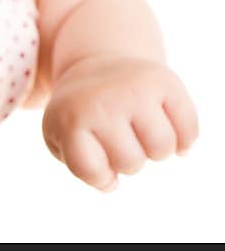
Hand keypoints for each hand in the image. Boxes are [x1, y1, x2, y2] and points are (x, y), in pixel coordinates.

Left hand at [41, 54, 198, 191]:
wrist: (95, 67)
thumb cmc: (80, 114)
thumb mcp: (63, 137)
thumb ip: (82, 168)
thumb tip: (112, 183)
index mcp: (71, 117)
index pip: (92, 170)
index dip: (99, 175)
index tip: (96, 156)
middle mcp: (102, 101)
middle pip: (131, 163)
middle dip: (127, 160)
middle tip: (117, 137)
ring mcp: (135, 89)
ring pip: (162, 148)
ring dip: (154, 150)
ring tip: (139, 132)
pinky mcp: (165, 81)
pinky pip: (189, 131)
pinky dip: (182, 139)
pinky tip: (166, 127)